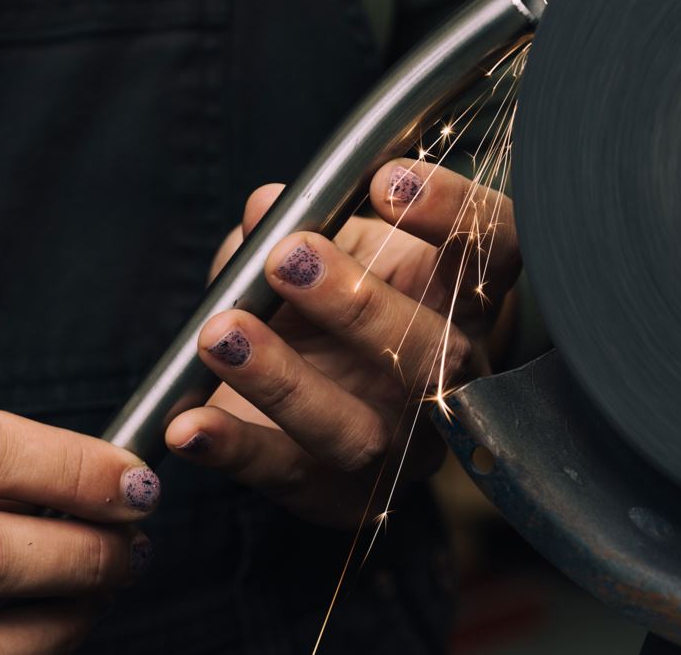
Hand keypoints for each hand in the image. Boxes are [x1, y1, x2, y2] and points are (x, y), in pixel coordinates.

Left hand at [165, 160, 518, 526]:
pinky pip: (288, 477)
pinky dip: (234, 450)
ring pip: (361, 431)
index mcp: (462, 301)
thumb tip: (265, 207)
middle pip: (432, 353)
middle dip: (356, 304)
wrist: (313, 397)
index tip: (384, 182)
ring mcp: (402, 448)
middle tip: (286, 256)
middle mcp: (449, 379)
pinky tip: (187, 426)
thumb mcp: (322, 248)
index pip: (493, 252)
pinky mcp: (342, 498)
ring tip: (221, 334)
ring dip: (286, 383)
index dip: (452, 215)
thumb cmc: (328, 302)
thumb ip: (296, 224)